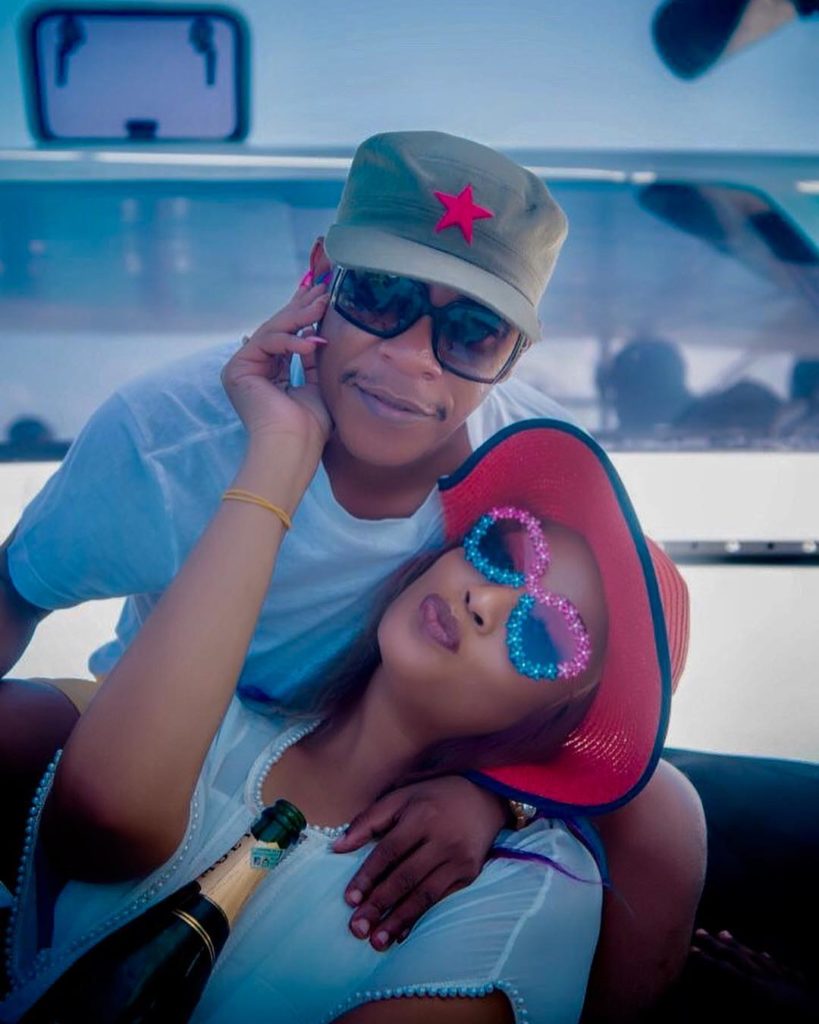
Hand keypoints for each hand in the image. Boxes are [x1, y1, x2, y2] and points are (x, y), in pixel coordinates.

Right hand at [221, 280, 331, 445]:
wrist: (293, 448)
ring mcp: (243, 369)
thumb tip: (314, 333)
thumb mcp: (317, 385)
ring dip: (300, 316)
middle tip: (323, 287)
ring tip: (324, 305)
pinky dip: (291, 340)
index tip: (321, 295)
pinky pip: (267, 342)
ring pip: (272, 331)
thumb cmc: (310, 428)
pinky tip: (313, 343)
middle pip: (278, 330)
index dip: (303, 315)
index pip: (287, 338)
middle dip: (302, 307)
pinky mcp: (238, 369)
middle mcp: (254, 370)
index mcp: (270, 376)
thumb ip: (312, 359)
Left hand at [332, 776, 506, 950]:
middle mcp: (442, 840)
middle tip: (357, 929)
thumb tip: (337, 847)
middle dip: (379, 905)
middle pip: (406, 878)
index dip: (368, 876)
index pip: (389, 851)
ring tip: (377, 941)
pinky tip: (402, 933)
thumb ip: (369, 821)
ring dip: (398, 920)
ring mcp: (458, 860)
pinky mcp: (469, 875)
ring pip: (424, 895)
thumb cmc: (434, 797)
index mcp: (422, 817)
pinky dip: (419, 918)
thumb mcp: (401, 797)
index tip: (349, 900)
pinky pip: (440, 901)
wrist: (484, 798)